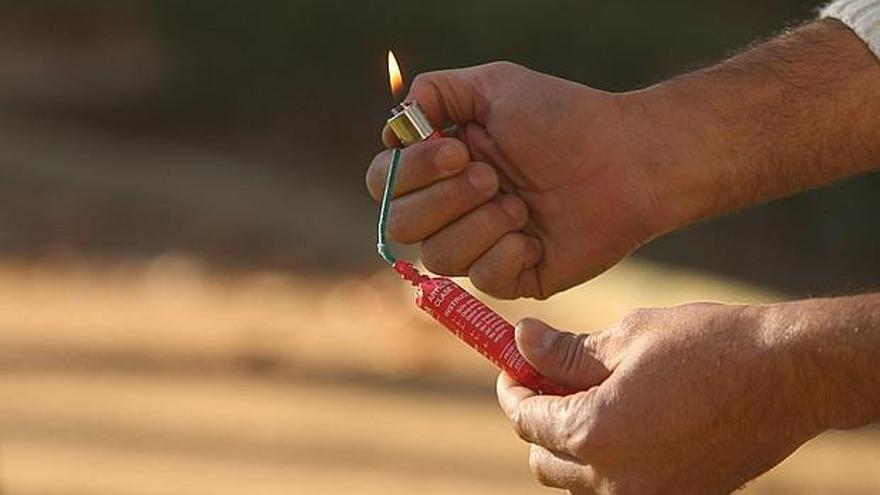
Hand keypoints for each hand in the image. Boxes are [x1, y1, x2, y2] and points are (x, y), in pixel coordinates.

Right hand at [366, 62, 684, 298]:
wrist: (626, 158)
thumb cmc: (563, 118)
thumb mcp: (495, 85)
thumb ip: (435, 93)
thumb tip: (395, 128)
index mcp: (441, 166)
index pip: (384, 182)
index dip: (409, 173)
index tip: (457, 150)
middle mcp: (453, 208)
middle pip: (400, 225)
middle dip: (445, 200)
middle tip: (493, 175)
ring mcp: (481, 245)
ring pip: (438, 257)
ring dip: (479, 225)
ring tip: (522, 204)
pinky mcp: (513, 277)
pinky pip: (482, 280)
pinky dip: (508, 253)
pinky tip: (537, 235)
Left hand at [496, 305, 829, 493]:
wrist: (788, 376)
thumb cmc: (707, 348)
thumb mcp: (626, 338)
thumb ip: (565, 352)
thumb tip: (522, 341)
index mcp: (595, 436)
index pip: (525, 421)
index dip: (513, 389)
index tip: (514, 365)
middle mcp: (615, 482)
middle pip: (543, 460)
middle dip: (537, 419)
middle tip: (548, 378)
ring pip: (577, 480)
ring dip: (569, 443)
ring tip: (589, 395)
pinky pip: (617, 487)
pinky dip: (605, 460)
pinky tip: (623, 417)